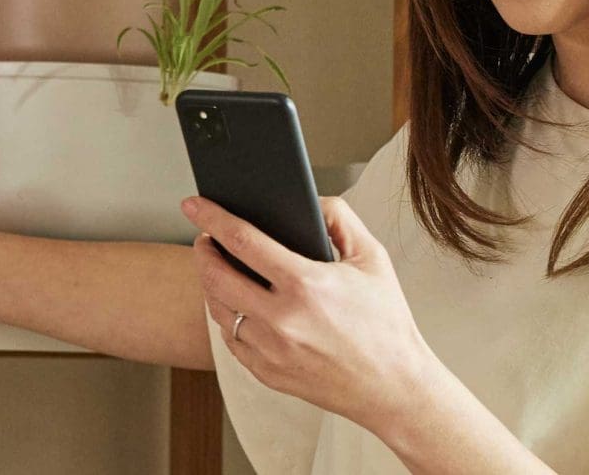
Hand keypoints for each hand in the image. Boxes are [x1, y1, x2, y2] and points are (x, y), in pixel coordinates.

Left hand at [186, 196, 444, 431]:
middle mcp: (282, 319)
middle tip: (205, 237)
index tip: (195, 204)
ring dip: (211, 283)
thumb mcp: (373, 259)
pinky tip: (238, 305)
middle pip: (216, 275)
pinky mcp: (265, 373)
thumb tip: (310, 202)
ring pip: (218, 309)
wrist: (393, 386)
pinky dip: (228, 317)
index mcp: (306, 285)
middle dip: (204, 249)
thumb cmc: (386, 324)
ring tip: (219, 268)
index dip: (212, 217)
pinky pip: (231, 339)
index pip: (243, 240)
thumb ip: (341, 219)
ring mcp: (270, 350)